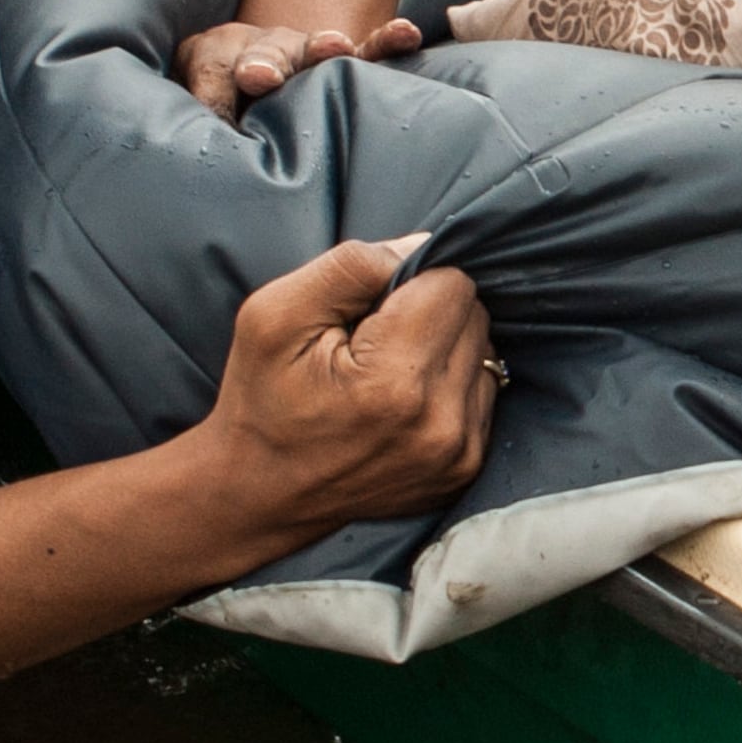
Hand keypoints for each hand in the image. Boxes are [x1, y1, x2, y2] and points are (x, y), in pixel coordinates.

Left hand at [173, 15, 423, 120]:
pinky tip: (406, 34)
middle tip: (260, 76)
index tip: (217, 118)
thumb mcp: (203, 117)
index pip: (211, 72)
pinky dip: (385, 42)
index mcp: (216, 58)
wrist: (250, 92)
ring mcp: (304, 54)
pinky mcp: (345, 63)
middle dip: (263, 63)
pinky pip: (368, 52)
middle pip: (261, 54)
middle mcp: (261, 49)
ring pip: (312, 49)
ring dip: (322, 48)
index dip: (214, 92)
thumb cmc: (223, 114)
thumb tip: (219, 169)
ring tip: (336, 48)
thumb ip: (206, 133)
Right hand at [201, 234, 495, 528]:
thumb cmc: (260, 401)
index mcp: (395, 383)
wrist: (258, 496)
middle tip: (369, 343)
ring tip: (383, 375)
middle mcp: (440, 424)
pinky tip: (400, 402)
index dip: (408, 281)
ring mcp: (458, 453)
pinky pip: (480, 392)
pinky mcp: (464, 469)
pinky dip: (447, 385)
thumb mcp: (275, 314)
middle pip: (474, 314)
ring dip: (442, 348)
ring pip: (484, 351)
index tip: (365, 312)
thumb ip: (352, 266)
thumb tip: (420, 246)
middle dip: (428, 311)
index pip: (453, 283)